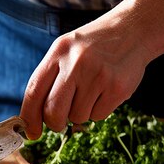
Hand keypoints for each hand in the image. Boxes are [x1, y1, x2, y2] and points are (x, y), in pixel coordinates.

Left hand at [19, 10, 152, 138]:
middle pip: (53, 112)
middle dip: (55, 123)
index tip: (31, 134)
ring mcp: (98, 75)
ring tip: (92, 91)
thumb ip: (49, 81)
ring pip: (77, 117)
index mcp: (59, 52)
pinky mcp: (117, 87)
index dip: (29, 118)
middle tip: (61, 121)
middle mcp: (76, 63)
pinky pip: (98, 116)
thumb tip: (35, 123)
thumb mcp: (66, 51)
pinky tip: (106, 90)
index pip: (34, 92)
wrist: (134, 29)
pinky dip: (99, 110)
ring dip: (81, 113)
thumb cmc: (93, 47)